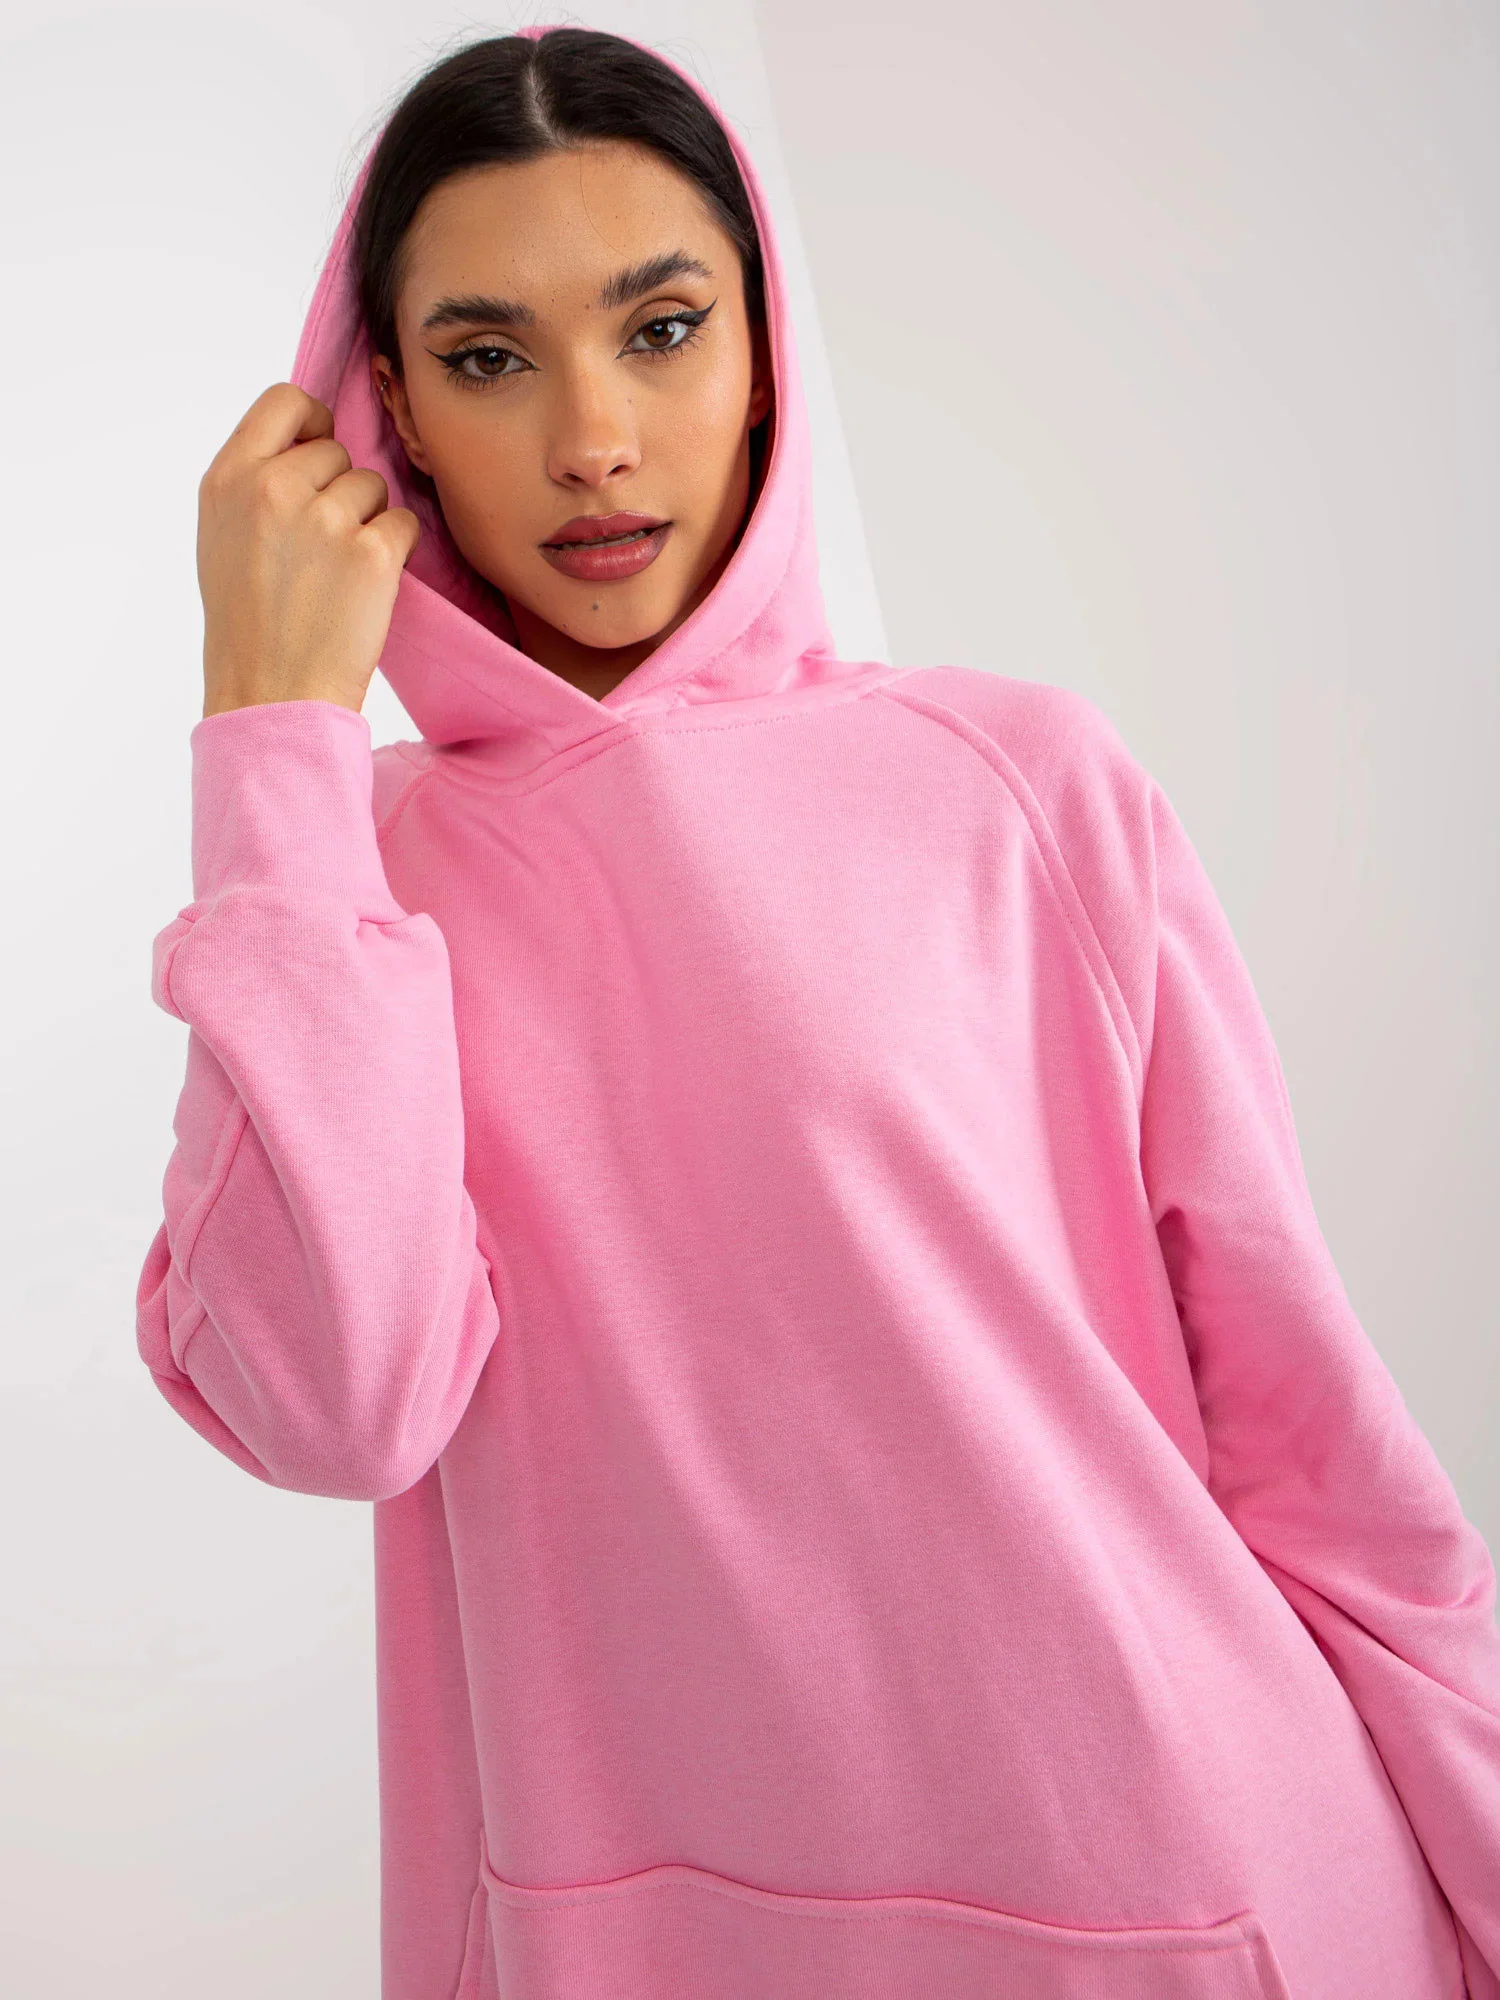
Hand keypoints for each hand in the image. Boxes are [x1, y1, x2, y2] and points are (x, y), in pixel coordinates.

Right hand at [197, 382, 419, 718]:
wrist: (271, 693)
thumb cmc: (247, 624)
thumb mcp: (222, 535)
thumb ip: (255, 482)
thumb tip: (305, 443)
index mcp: (228, 479)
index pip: (284, 400)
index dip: (312, 421)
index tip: (319, 450)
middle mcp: (273, 488)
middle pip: (337, 451)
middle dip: (340, 489)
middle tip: (322, 546)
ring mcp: (324, 519)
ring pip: (373, 486)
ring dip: (368, 521)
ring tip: (338, 572)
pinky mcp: (372, 553)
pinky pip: (405, 521)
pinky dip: (397, 549)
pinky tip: (368, 584)